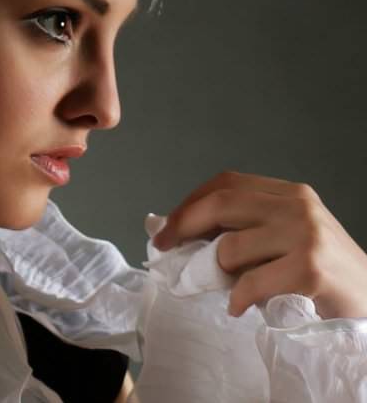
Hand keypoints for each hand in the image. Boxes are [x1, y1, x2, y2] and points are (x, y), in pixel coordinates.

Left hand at [151, 170, 366, 319]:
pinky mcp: (309, 268)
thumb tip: (182, 234)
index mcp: (289, 194)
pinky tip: (241, 306)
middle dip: (183, 226)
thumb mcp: (285, 239)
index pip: (226, 183)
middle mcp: (297, 206)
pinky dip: (237, 299)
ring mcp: (305, 234)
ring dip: (221, 274)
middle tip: (165, 249)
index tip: (166, 226)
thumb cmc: (323, 276)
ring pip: (229, 248)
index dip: (190, 203)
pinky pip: (249, 283)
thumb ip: (245, 229)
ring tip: (235, 287)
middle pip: (221, 203)